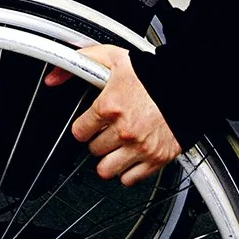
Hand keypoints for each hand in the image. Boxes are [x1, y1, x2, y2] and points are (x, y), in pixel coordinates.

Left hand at [45, 44, 181, 185]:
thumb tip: (53, 78)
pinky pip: (130, 179)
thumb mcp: (110, 58)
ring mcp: (139, 147)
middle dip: (97, 140)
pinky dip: (128, 171)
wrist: (185, 85)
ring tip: (116, 146)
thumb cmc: (150, 73)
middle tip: (107, 130)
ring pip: (106, 170)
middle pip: (93, 150)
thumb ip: (78, 63)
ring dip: (109, 159)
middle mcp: (123, 130)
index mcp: (109, 106)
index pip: (79, 132)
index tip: (90, 124)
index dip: (83, 127)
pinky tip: (131, 155)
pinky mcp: (156, 159)